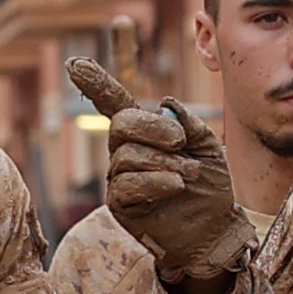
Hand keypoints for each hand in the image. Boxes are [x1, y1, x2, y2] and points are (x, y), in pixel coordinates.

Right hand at [97, 87, 252, 293]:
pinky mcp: (121, 205)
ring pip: (128, 156)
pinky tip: (176, 185)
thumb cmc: (210, 185)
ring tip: (189, 173)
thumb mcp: (208, 146)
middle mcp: (125, 151)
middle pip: (121, 125)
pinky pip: (128, 184)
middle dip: (152, 128)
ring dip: (164, 162)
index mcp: (143, 132)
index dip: (96, 84)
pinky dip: (156, 181)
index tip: (76, 65)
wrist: (216, 228)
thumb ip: (189, 123)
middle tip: (180, 142)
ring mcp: (120, 178)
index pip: (114, 103)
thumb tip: (165, 103)